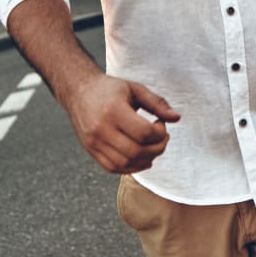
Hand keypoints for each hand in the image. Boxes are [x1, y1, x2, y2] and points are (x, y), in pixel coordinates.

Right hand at [64, 72, 180, 172]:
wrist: (78, 90)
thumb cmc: (111, 88)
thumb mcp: (135, 89)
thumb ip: (157, 103)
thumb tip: (177, 118)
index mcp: (113, 110)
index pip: (143, 133)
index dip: (160, 132)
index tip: (161, 123)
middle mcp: (101, 129)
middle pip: (136, 151)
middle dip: (157, 148)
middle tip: (162, 138)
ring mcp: (93, 142)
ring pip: (125, 163)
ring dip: (146, 160)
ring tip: (153, 147)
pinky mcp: (90, 150)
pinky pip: (113, 168)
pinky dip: (131, 167)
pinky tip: (141, 157)